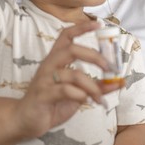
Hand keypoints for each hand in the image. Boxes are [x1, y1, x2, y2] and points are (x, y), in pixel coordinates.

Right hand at [13, 20, 120, 138]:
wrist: (25, 121)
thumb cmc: (52, 103)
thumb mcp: (78, 93)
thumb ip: (96, 86)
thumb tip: (119, 82)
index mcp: (56, 59)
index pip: (66, 35)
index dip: (82, 28)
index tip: (98, 24)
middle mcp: (49, 65)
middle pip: (72, 49)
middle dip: (95, 57)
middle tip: (109, 68)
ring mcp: (45, 79)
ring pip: (74, 74)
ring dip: (92, 86)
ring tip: (99, 98)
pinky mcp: (43, 95)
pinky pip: (66, 90)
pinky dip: (80, 95)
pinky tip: (85, 101)